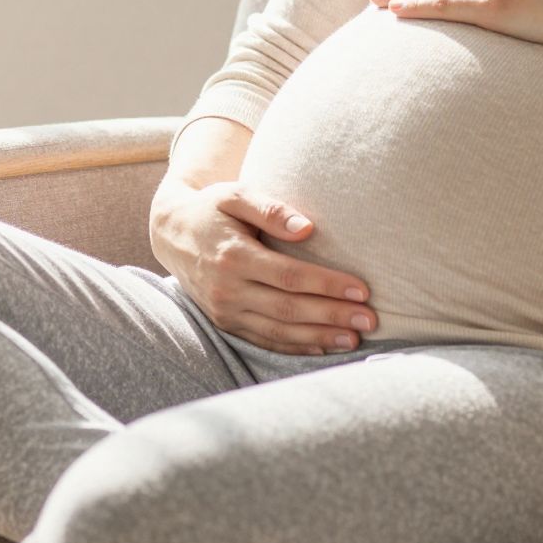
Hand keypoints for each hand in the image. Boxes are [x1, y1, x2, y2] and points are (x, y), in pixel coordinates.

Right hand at [148, 178, 375, 355]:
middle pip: (289, 309)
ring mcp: (224, 311)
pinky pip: (264, 341)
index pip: (289, 276)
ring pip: (278, 331)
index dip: (327, 285)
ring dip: (319, 337)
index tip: (362, 289)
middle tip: (370, 320)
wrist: (172, 233)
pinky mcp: (225, 323)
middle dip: (332, 315)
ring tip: (355, 338)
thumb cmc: (212, 208)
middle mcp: (227, 289)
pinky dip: (295, 348)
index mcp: (233, 256)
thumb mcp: (236, 194)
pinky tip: (324, 348)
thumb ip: (270, 208)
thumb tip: (307, 228)